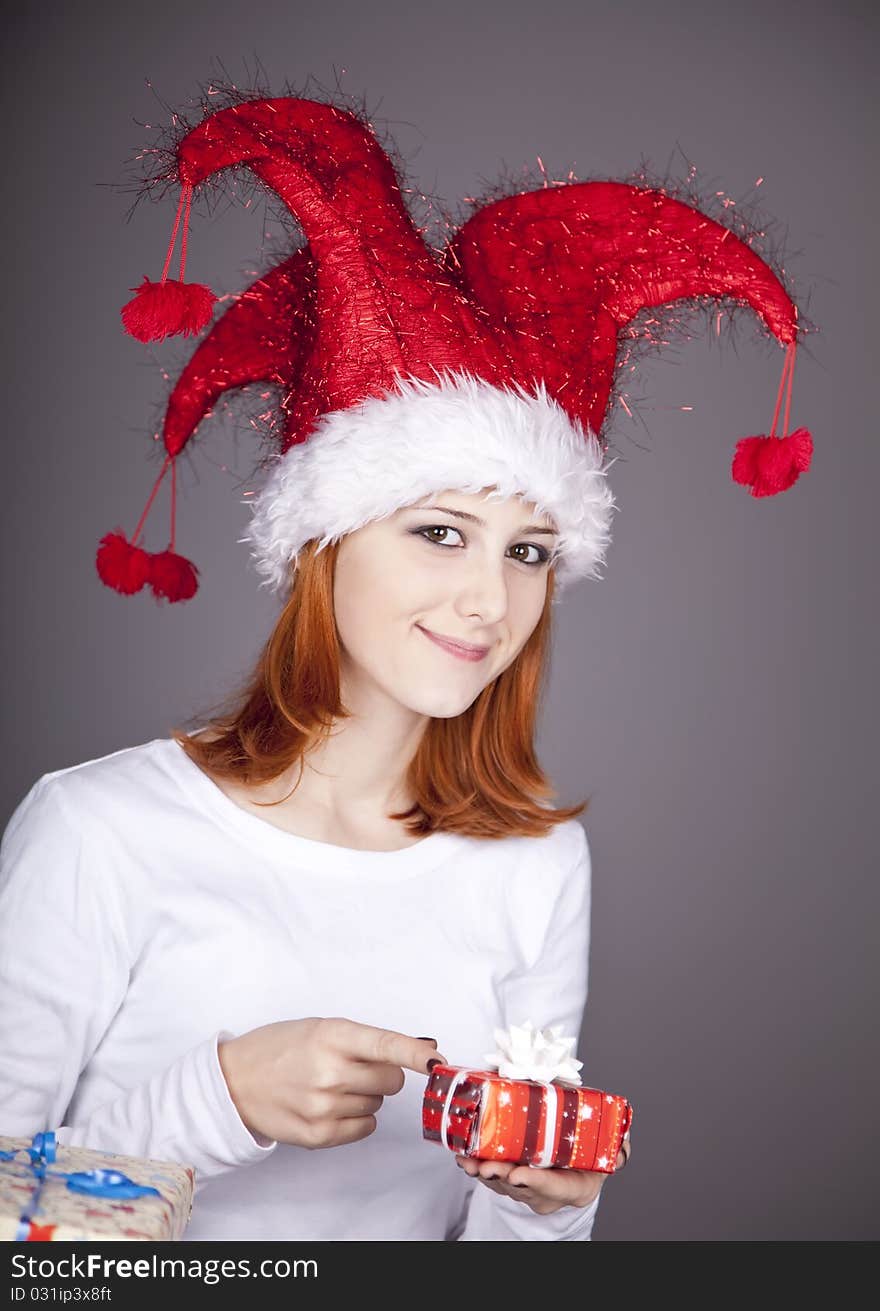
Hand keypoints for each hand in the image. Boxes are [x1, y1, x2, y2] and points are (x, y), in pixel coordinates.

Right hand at [218, 1017, 443, 1149]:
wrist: (235, 1081)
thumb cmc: (280, 1048)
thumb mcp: (321, 1028)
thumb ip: (367, 1040)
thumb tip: (424, 1049)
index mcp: (332, 1036)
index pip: (385, 1045)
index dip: (415, 1054)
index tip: (438, 1061)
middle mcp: (330, 1072)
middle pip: (391, 1080)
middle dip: (381, 1073)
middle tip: (352, 1067)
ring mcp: (324, 1107)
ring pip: (378, 1104)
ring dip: (364, 1095)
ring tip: (330, 1085)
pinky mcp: (319, 1135)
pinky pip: (365, 1128)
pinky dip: (356, 1118)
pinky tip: (330, 1105)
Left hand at [455, 1133, 630, 1214]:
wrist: (577, 1170)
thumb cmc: (589, 1157)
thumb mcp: (608, 1154)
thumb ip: (617, 1147)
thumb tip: (622, 1144)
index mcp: (574, 1187)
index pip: (554, 1187)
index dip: (536, 1182)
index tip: (521, 1175)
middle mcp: (547, 1194)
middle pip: (521, 1188)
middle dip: (502, 1176)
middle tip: (488, 1165)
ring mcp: (527, 1190)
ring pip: (502, 1184)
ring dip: (483, 1171)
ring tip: (469, 1159)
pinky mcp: (510, 1181)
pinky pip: (491, 1177)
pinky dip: (476, 1168)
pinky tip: (464, 1157)